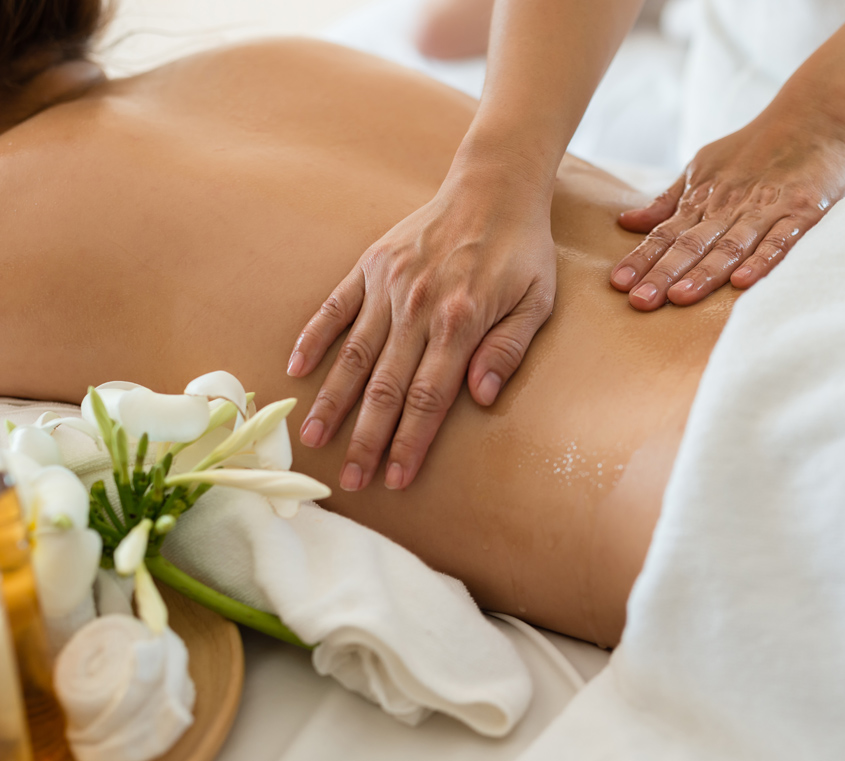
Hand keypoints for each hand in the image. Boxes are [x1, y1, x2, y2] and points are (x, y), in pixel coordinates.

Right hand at [287, 167, 555, 491]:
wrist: (494, 185)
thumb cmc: (521, 250)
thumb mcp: (537, 301)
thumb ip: (508, 350)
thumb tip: (480, 399)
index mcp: (460, 321)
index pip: (429, 398)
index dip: (410, 442)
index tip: (395, 478)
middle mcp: (417, 307)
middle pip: (385, 387)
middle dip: (366, 439)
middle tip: (349, 480)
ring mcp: (389, 285)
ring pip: (353, 355)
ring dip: (332, 401)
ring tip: (311, 439)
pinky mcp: (371, 265)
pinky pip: (335, 307)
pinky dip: (314, 337)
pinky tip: (295, 369)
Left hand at [609, 107, 844, 309]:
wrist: (814, 114)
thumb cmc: (751, 149)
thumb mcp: (701, 168)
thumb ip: (667, 202)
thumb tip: (625, 222)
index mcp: (702, 200)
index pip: (665, 234)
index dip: (641, 258)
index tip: (618, 283)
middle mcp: (728, 207)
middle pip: (691, 245)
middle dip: (663, 273)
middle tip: (640, 300)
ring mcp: (765, 209)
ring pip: (730, 246)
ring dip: (705, 273)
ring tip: (679, 297)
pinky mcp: (802, 212)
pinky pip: (780, 241)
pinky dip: (762, 261)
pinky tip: (742, 282)